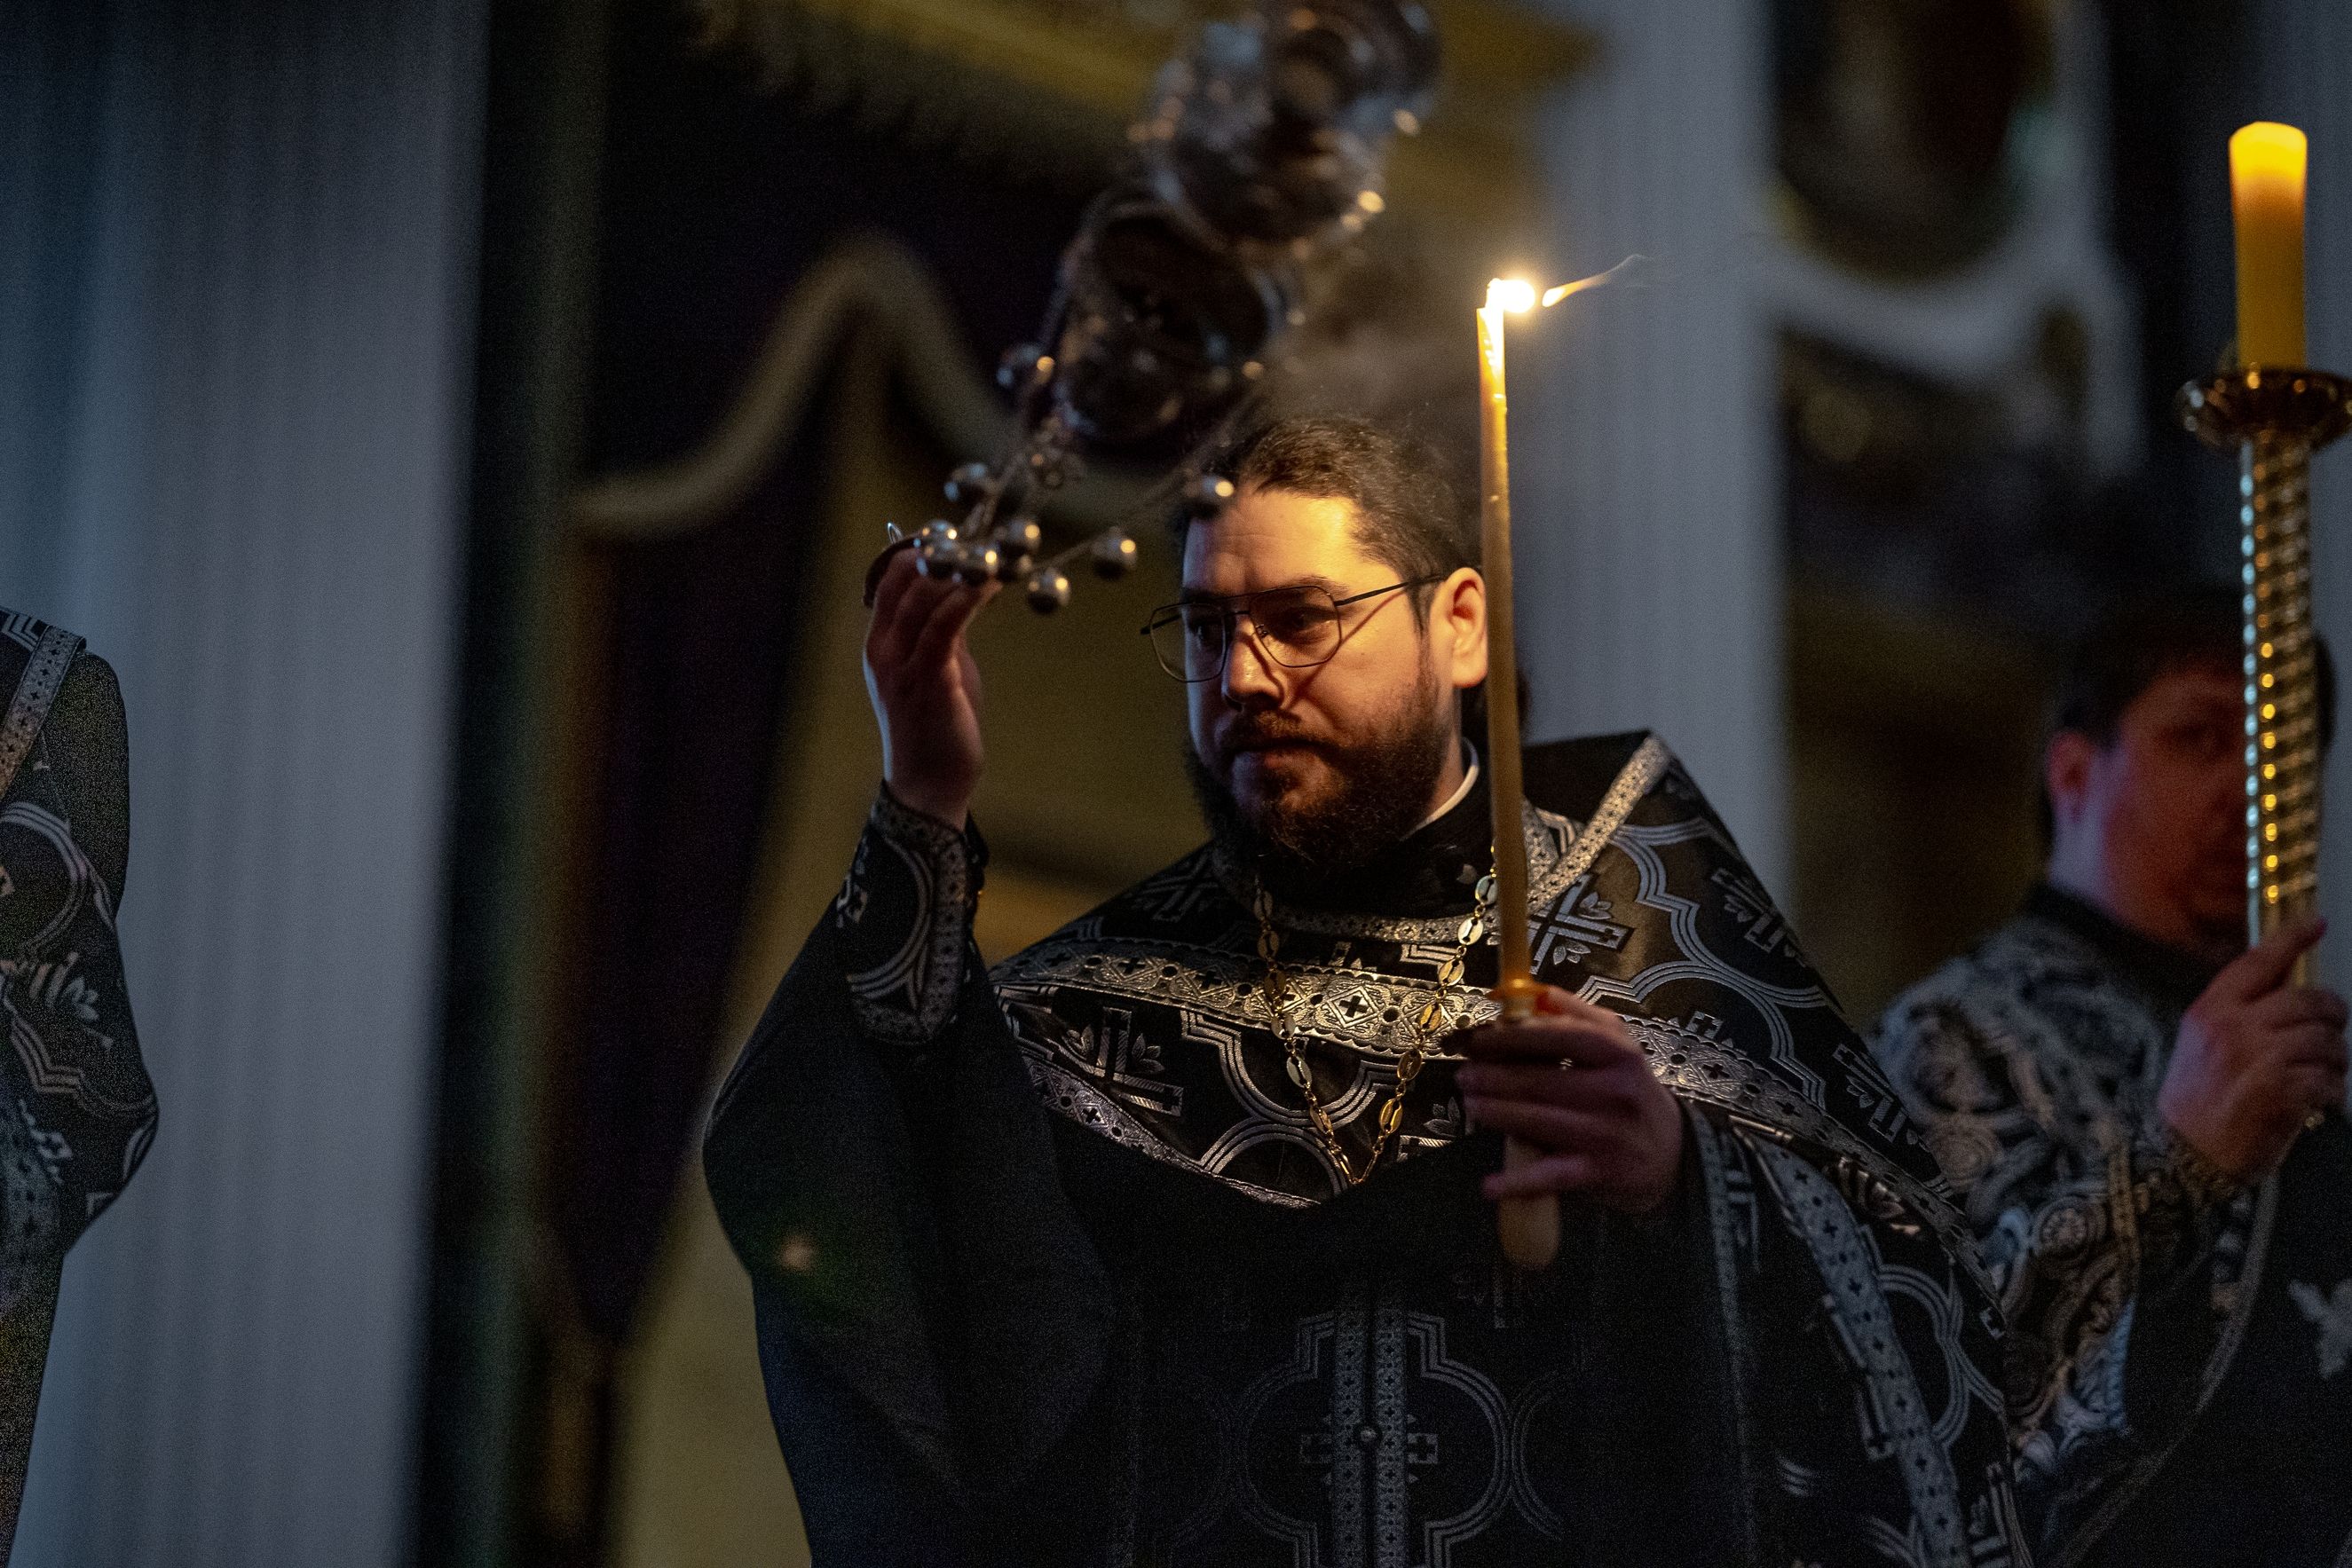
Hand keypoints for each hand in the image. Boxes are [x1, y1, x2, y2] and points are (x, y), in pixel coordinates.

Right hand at [863, 546, 998, 826]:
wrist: (928, 782)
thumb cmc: (935, 726)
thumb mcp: (934, 670)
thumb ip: (940, 633)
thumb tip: (961, 596)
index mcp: (878, 644)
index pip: (888, 582)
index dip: (916, 551)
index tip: (950, 535)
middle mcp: (882, 649)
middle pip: (903, 581)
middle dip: (939, 554)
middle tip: (976, 538)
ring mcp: (902, 665)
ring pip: (924, 599)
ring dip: (960, 572)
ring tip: (991, 554)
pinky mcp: (929, 679)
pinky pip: (945, 627)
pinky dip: (967, 599)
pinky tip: (989, 585)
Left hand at [1454, 985, 1682, 1215]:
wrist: (1671, 1153)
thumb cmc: (1631, 1091)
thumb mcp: (1618, 1045)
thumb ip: (1577, 1015)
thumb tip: (1532, 991)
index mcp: (1619, 1054)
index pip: (1562, 1037)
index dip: (1516, 1035)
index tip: (1481, 1037)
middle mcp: (1616, 1092)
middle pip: (1544, 1081)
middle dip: (1496, 1078)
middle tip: (1464, 1075)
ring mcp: (1607, 1135)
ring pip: (1541, 1122)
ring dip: (1499, 1114)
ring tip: (1471, 1105)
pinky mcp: (1598, 1172)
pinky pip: (1552, 1176)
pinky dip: (1519, 1182)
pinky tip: (1489, 1185)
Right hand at [2159, 917, 2347, 1179]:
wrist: (2182, 1157)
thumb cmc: (2197, 1103)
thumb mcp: (2203, 1045)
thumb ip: (2237, 1016)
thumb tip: (2288, 993)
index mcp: (2211, 1010)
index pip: (2258, 961)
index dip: (2291, 939)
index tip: (2316, 923)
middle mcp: (2232, 1027)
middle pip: (2308, 1000)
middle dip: (2333, 1016)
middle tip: (2332, 1032)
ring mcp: (2256, 1058)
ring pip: (2326, 1040)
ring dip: (2336, 1060)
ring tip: (2323, 1076)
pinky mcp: (2278, 1091)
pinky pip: (2329, 1079)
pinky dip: (2333, 1092)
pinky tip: (2320, 1102)